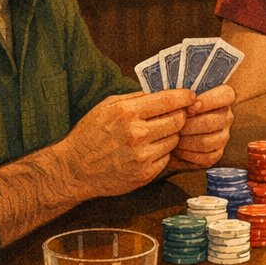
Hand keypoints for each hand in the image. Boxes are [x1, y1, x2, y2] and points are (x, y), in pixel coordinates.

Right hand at [56, 88, 195, 195]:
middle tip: (176, 115)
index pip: (169, 101)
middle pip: (178, 121)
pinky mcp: (145, 173)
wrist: (74, 170)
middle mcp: (136, 134)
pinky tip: (147, 150)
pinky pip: (167, 158)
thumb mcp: (106, 107)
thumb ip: (135, 98)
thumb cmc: (90, 134)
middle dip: (180, 116)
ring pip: (174, 139)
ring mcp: (142, 156)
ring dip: (170, 135)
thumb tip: (163, 90)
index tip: (191, 96)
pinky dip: (162, 152)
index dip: (185, 97)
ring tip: (155, 134)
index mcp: (126, 113)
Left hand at [168, 84, 234, 171]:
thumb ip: (182, 95)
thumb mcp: (178, 95)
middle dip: (189, 125)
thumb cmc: (173, 107)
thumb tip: (182, 102)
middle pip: (213, 121)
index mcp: (223, 97)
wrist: (167, 128)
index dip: (208, 101)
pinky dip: (188, 155)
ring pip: (207, 141)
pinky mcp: (216, 153)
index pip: (226, 96)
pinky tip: (177, 150)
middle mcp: (227, 116)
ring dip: (186, 141)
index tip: (190, 107)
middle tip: (174, 126)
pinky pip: (205, 157)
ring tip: (173, 137)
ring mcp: (223, 136)